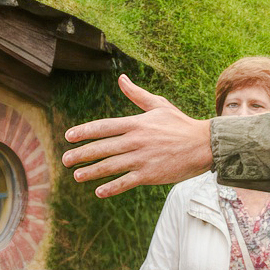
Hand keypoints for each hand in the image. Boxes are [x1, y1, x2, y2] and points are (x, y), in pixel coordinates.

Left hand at [63, 75, 214, 196]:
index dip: (84, 131)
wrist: (204, 144)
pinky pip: (126, 182)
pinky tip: (99, 191)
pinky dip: (112, 187)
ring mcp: (142, 158)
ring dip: (91, 171)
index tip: (69, 136)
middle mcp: (136, 140)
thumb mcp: (159, 105)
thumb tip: (121, 78)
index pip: (104, 126)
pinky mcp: (150, 174)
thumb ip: (137, 94)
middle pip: (102, 147)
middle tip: (65, 159)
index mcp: (136, 123)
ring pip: (110, 166)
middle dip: (81, 154)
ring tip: (76, 175)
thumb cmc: (181, 124)